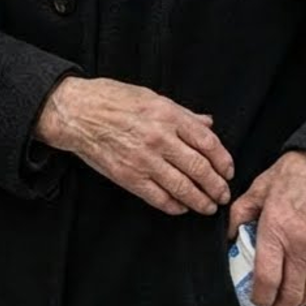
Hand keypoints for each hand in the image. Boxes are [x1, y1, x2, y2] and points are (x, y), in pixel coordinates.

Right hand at [35, 76, 233, 215]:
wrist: (76, 113)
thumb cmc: (111, 100)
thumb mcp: (152, 97)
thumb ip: (182, 114)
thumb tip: (207, 124)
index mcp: (168, 115)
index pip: (208, 142)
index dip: (223, 160)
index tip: (228, 170)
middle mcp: (160, 138)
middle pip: (200, 168)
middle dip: (216, 186)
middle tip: (223, 194)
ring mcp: (144, 159)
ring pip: (182, 187)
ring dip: (200, 201)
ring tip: (208, 206)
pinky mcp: (128, 176)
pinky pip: (158, 197)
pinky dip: (173, 206)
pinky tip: (181, 208)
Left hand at [228, 151, 305, 305]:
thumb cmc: (293, 175)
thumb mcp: (257, 189)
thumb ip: (239, 215)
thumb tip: (230, 237)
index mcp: (276, 231)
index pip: (267, 280)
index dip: (259, 298)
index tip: (254, 302)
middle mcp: (301, 246)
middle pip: (290, 295)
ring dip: (297, 301)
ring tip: (287, 301)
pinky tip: (304, 282)